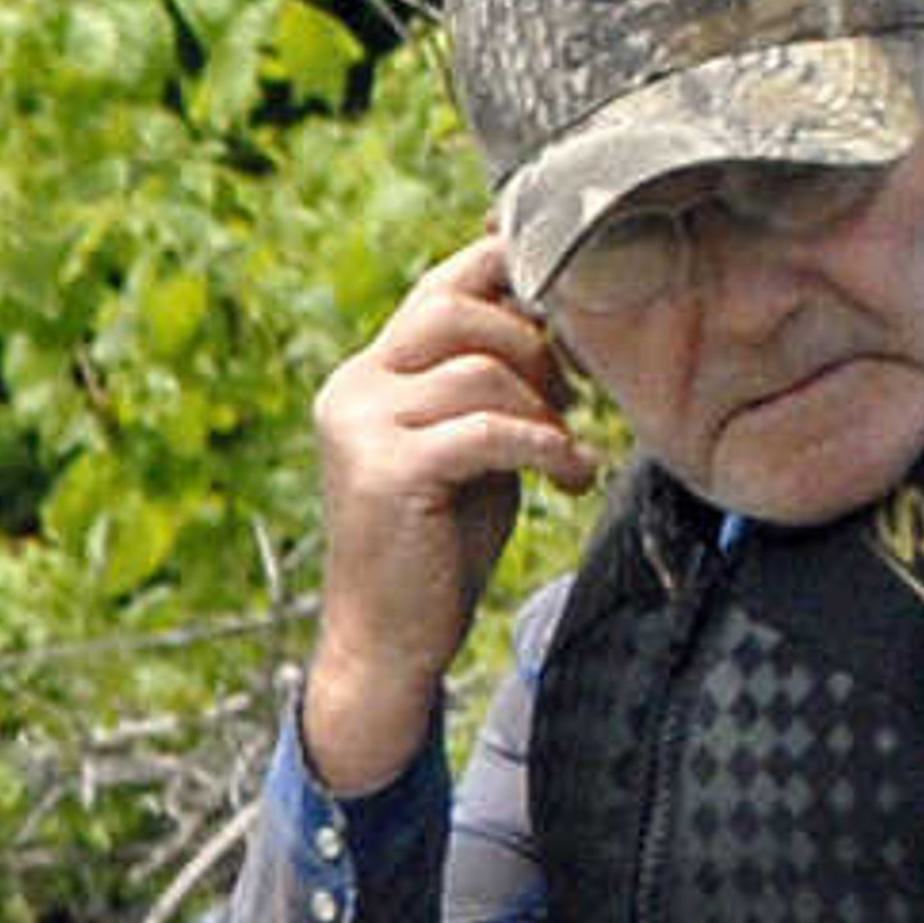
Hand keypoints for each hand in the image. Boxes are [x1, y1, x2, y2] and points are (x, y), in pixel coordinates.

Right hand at [299, 231, 598, 792]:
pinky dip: (543, 447)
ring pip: (478, 370)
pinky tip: (569, 477)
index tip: (569, 307)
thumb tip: (552, 323)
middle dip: (532, 344)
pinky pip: (486, 430)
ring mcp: (361, 428)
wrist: (387, 646)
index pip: (440, 287)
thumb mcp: (466, 450)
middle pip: (455, 308)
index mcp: (368, 375)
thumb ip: (488, 389)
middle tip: (569, 400)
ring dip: (543, 410)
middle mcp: (353, 389)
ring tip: (565, 455)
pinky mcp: (387, 473)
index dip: (507, 275)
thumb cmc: (436, 552)